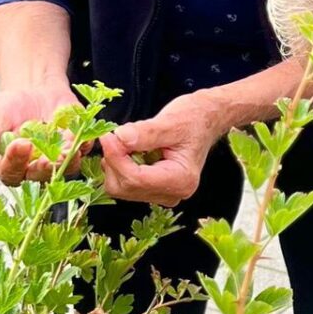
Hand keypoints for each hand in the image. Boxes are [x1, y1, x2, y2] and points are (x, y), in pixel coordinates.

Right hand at [0, 84, 78, 185]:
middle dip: (43, 168)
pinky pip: (83, 152)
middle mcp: (33, 169)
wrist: (37, 91)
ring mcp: (57, 162)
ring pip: (63, 169)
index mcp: (9, 165)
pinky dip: (84, 145)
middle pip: (38, 176)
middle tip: (47, 159)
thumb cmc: (14, 106)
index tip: (20, 145)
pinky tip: (84, 137)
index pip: (10, 171)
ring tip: (68, 148)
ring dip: (67, 161)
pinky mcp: (76, 150)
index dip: (15, 161)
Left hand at [99, 93, 226, 205]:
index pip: (136, 179)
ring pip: (121, 188)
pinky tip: (130, 150)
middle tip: (114, 136)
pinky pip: (124, 184)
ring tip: (127, 141)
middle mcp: (173, 194)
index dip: (116, 158)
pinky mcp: (153, 190)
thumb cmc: (194, 119)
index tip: (107, 136)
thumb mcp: (171, 121)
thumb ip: (146, 132)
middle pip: (125, 187)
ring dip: (116, 163)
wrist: (205, 120)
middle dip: (114, 161)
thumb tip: (120, 137)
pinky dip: (119, 166)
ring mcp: (162, 194)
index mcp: (181, 180)